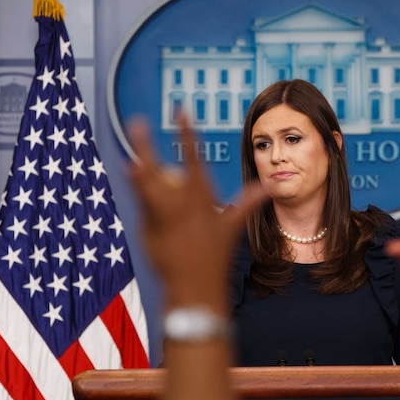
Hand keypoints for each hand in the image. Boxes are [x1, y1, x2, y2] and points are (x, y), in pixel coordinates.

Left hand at [125, 115, 266, 312]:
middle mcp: (179, 205)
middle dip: (147, 145)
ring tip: (130, 159)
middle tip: (137, 123)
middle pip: (158, 169)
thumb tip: (269, 189)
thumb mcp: (230, 228)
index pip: (194, 157)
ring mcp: (161, 218)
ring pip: (144, 187)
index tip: (181, 111)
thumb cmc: (214, 255)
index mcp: (202, 198)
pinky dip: (142, 200)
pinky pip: (143, 209)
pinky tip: (139, 191)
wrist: (194, 287)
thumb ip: (246, 204)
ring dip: (136, 171)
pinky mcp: (147, 230)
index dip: (187, 132)